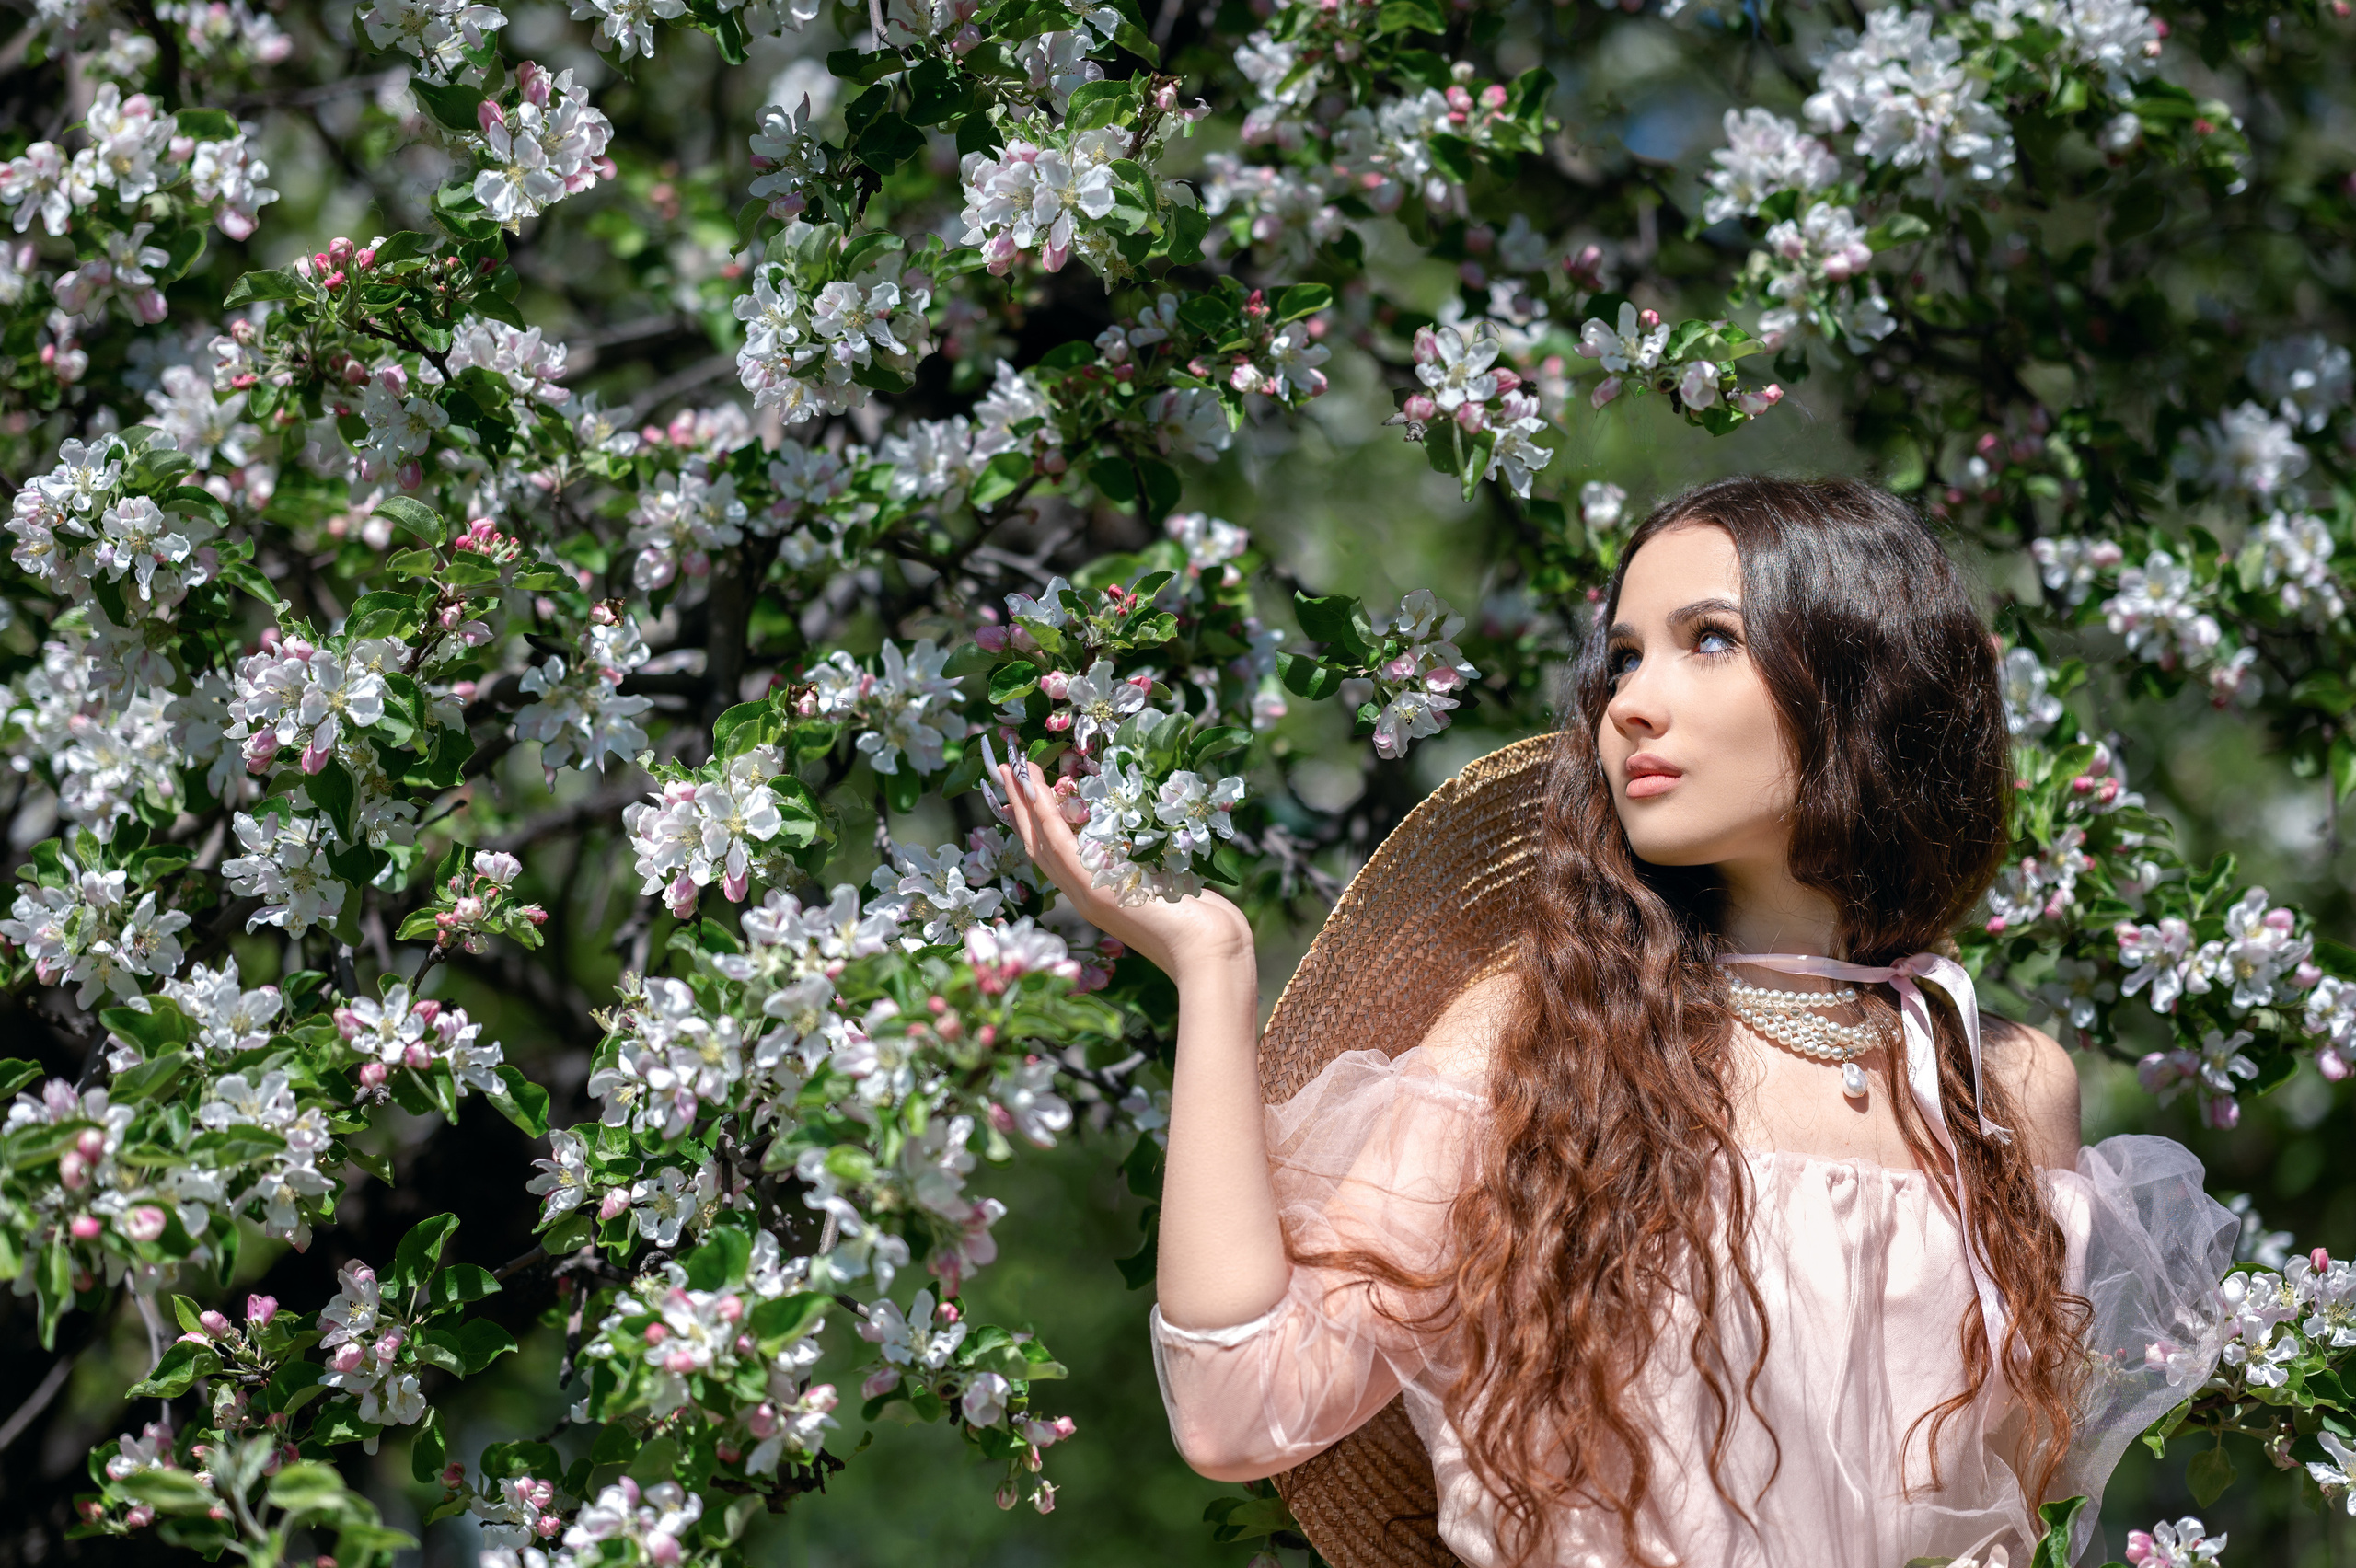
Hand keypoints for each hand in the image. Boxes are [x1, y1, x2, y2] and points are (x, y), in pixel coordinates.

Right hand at [991, 754, 1254, 981]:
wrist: (1206, 950)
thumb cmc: (1200, 923)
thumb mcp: (1169, 884)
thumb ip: (1153, 866)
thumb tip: (1154, 843)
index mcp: (1096, 895)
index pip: (1055, 853)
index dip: (1036, 821)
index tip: (1027, 789)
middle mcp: (1083, 896)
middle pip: (1038, 845)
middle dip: (1020, 806)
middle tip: (1006, 769)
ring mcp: (1085, 895)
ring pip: (1041, 842)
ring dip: (1024, 804)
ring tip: (1011, 769)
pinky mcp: (1094, 890)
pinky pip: (1059, 846)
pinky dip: (1044, 817)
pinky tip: (1034, 792)